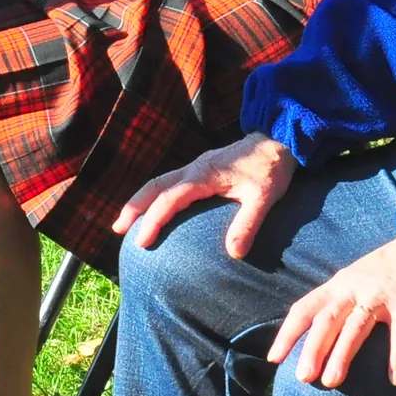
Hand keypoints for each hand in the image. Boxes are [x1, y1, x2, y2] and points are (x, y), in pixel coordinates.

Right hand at [115, 133, 297, 253]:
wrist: (277, 141)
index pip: (170, 199)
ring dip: (140, 200)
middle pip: (154, 186)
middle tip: (118, 229)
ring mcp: (195, 167)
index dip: (153, 220)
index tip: (141, 241)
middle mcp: (194, 168)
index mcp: (204, 175)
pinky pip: (169, 182)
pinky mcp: (201, 169)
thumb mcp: (264, 198)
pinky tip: (154, 208)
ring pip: (159, 182)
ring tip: (126, 221)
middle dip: (134, 207)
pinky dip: (155, 195)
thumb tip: (234, 254)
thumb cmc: (271, 170)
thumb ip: (248, 224)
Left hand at [268, 235, 395, 389]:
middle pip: (327, 320)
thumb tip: (317, 335)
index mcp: (338, 285)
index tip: (273, 358)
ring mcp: (381, 294)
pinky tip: (395, 380)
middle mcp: (355, 288)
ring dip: (343, 355)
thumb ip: (339, 302)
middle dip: (312, 348)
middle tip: (302, 378)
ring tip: (331, 382)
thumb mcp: (355, 280)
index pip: (305, 309)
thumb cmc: (388, 270)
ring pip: (356, 327)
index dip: (288, 333)